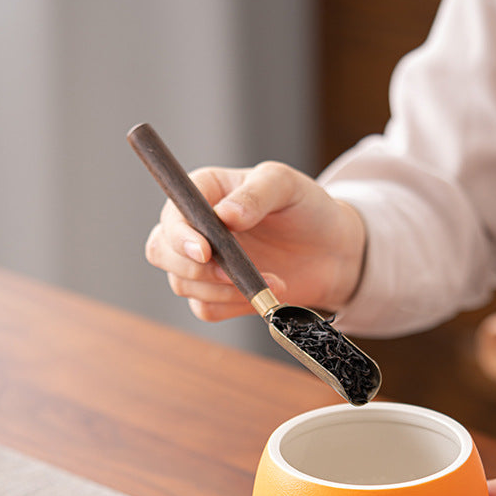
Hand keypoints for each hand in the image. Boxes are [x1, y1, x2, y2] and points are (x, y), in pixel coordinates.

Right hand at [145, 161, 365, 321]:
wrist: (332, 251)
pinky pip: (205, 309)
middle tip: (233, 273)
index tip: (205, 251)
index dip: (180, 234)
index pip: (172, 213)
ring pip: (182, 284)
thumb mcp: (286, 186)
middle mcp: (195, 227)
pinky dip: (232, 306)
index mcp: (204, 192)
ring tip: (269, 280)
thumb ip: (256, 194)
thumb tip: (225, 215)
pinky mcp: (218, 294)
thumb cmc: (307, 208)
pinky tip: (264, 294)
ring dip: (222, 290)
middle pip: (162, 252)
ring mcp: (204, 264)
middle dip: (193, 268)